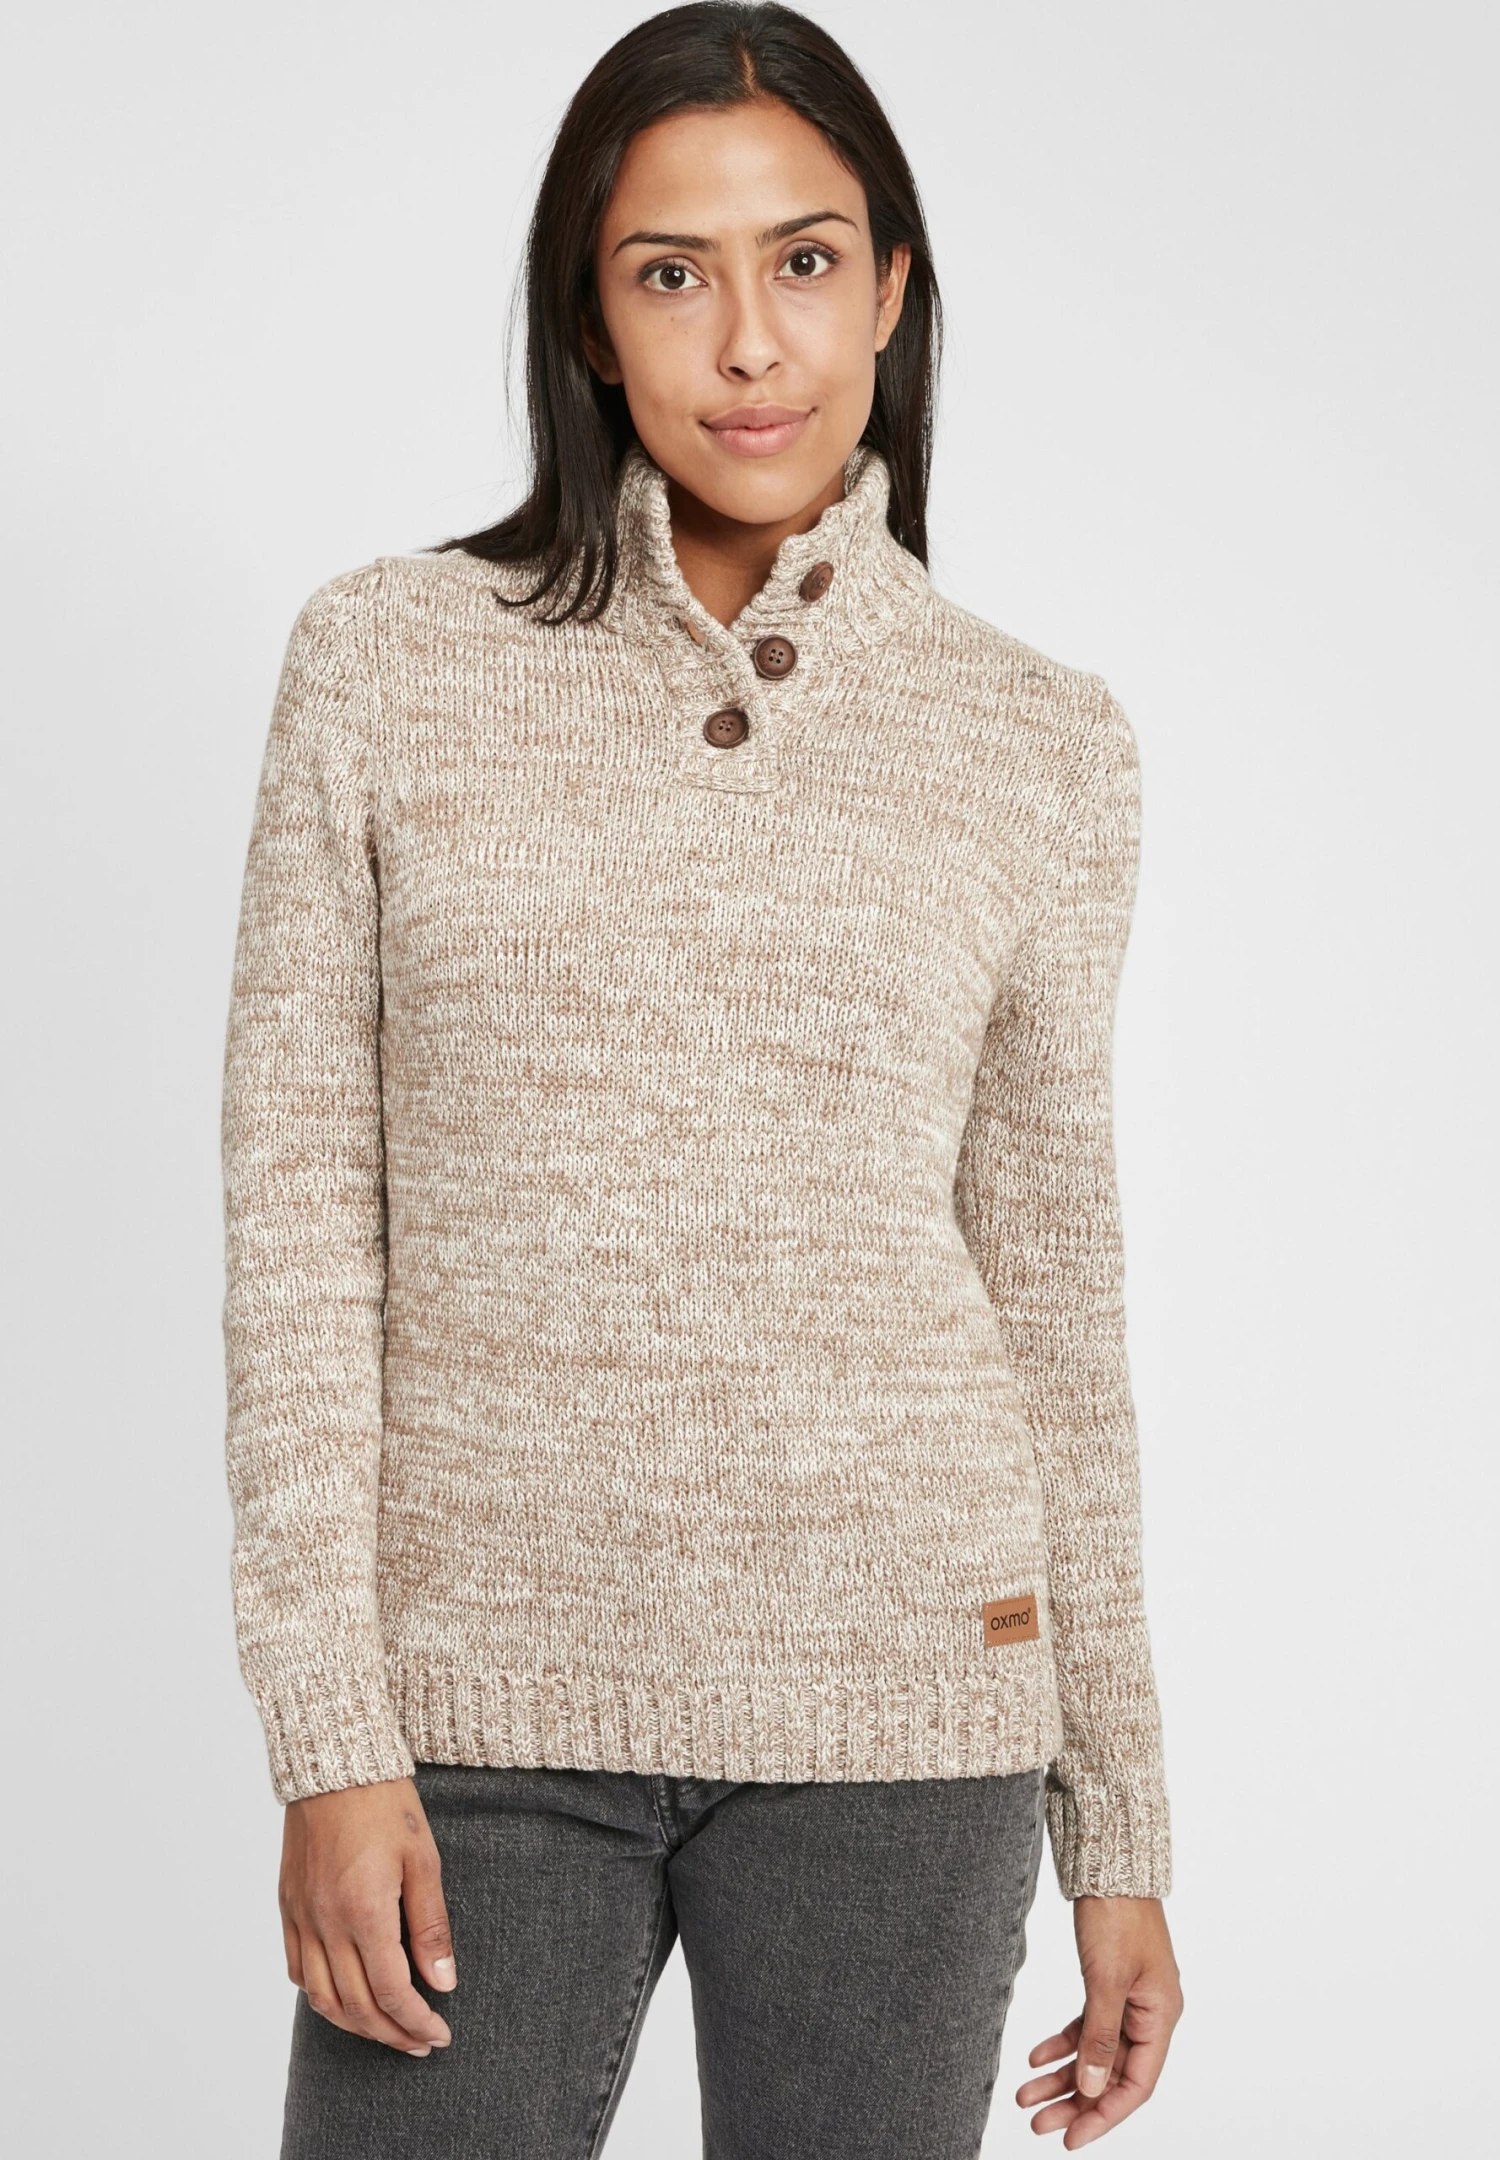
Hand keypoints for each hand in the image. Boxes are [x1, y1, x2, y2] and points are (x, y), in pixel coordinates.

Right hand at [280, 1775, 457, 2055]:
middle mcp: (325, 1922)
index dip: (416, 2022)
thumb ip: (431, 1926)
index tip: (439, 2035)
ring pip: (321, 1997)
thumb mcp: (423, 1859)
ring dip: (355, 2024)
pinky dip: (321, 1995)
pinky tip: (345, 1997)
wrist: (334, 1762)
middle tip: (420, 2043)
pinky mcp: (288, 1905)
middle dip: (391, 2033)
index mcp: (363, 1911)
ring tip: (386, 2031)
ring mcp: (301, 1916)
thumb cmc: (385, 1803)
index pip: (391, 1992)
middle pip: (356, 2006)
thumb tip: (443, 1982)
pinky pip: (297, 1969)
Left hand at [1015, 1895, 1182, 2145]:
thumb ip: (1098, 2037)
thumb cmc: (1118, 1916)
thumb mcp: (1106, 1980)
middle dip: (1075, 2101)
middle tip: (1037, 2124)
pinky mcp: (1108, 1983)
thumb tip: (1090, 2090)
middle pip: (1111, 2073)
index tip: (1070, 2139)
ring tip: (1025, 2096)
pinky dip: (1061, 2041)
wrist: (1110, 1863)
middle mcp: (1148, 2013)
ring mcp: (1128, 1998)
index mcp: (1161, 2017)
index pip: (1135, 2085)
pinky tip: (1034, 2056)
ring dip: (1062, 2075)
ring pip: (1094, 2051)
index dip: (1103, 2116)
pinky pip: (1085, 2024)